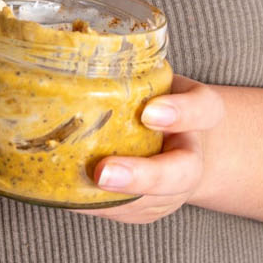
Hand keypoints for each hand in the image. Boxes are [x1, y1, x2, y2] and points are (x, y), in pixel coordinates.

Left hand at [67, 74, 224, 223]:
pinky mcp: (140, 211)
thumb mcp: (157, 75)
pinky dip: (87, 204)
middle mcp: (189, 160)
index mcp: (199, 117)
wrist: (176, 143)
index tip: (151, 112)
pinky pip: (117, 213)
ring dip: (106, 199)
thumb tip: (79, 49)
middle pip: (179, 175)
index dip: (181, 113)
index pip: (203, 110)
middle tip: (104, 173)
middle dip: (142, 177)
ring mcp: (167, 193)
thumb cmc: (159, 100)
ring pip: (144, 204)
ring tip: (70, 186)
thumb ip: (135, 66)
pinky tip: (59, 191)